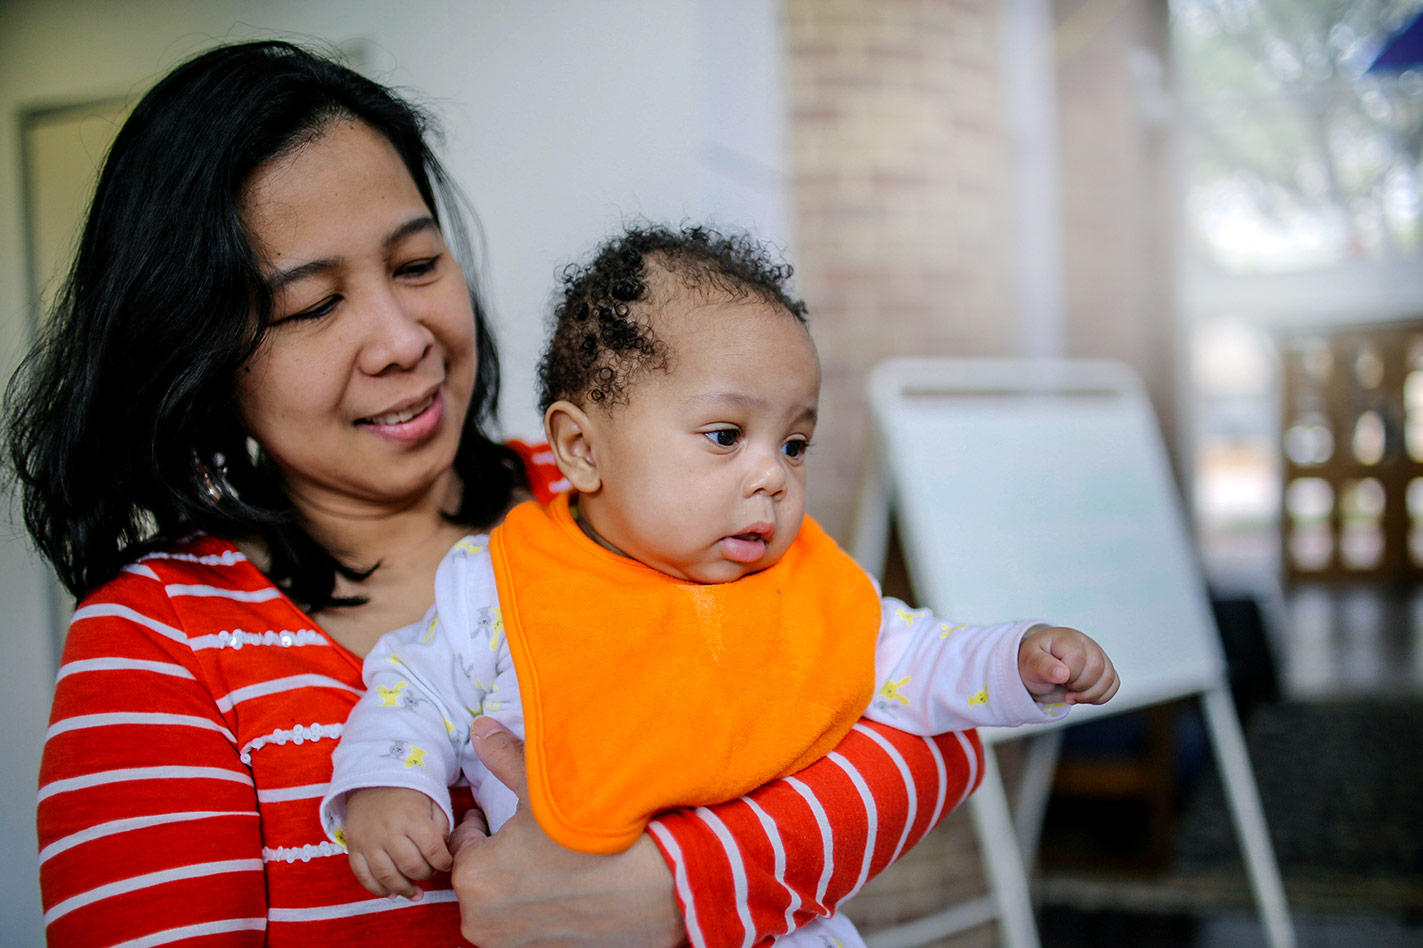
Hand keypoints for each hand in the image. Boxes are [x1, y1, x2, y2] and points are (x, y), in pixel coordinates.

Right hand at [343, 786, 451, 900]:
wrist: (372, 780)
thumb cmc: (408, 793)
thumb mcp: (432, 800)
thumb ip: (441, 826)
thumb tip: (442, 853)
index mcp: (412, 818)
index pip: (433, 850)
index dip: (444, 862)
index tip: (446, 864)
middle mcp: (389, 831)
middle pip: (411, 866)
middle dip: (425, 875)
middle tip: (429, 872)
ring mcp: (369, 841)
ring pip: (387, 876)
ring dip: (404, 889)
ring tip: (415, 893)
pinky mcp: (353, 847)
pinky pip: (363, 876)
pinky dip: (377, 889)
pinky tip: (391, 893)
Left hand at [450, 717, 685, 947]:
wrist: (658, 886)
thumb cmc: (596, 838)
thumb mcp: (544, 787)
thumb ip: (504, 757)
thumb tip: (481, 730)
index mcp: (474, 877)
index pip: (461, 843)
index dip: (482, 822)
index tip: (502, 814)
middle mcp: (483, 920)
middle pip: (479, 875)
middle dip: (498, 854)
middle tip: (531, 833)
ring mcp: (512, 944)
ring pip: (502, 901)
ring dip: (518, 881)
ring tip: (551, 856)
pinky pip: (527, 923)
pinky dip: (540, 904)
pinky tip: (567, 882)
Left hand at [1018, 626, 1119, 705]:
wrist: (1038, 667)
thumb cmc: (1034, 662)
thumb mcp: (1030, 664)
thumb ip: (1043, 666)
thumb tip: (1063, 674)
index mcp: (1066, 638)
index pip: (1078, 658)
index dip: (1069, 675)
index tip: (1056, 679)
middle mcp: (1086, 644)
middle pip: (1097, 668)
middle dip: (1080, 687)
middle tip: (1065, 689)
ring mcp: (1098, 655)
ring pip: (1109, 677)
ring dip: (1091, 695)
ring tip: (1073, 695)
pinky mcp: (1104, 668)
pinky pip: (1114, 684)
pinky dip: (1101, 696)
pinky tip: (1084, 696)